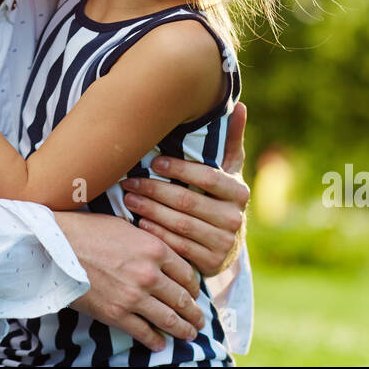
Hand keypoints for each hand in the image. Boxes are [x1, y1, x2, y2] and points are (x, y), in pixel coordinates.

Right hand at [54, 211, 205, 352]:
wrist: (55, 247)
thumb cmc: (88, 231)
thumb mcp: (126, 226)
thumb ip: (147, 242)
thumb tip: (159, 255)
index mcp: (155, 248)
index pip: (187, 273)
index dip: (194, 287)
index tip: (194, 293)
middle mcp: (149, 274)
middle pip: (182, 299)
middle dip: (194, 312)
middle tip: (200, 320)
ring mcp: (134, 296)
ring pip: (168, 319)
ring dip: (183, 329)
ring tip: (189, 334)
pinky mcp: (117, 314)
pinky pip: (143, 332)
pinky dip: (155, 341)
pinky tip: (160, 343)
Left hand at [119, 101, 249, 276]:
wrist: (224, 244)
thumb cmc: (218, 197)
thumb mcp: (228, 170)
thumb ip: (231, 140)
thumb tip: (239, 104)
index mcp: (239, 192)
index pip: (207, 176)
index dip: (179, 168)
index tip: (154, 161)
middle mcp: (236, 218)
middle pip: (187, 201)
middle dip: (154, 190)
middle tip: (129, 181)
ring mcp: (224, 243)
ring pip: (178, 224)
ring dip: (149, 210)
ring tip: (128, 199)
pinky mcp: (210, 263)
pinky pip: (177, 246)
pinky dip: (156, 233)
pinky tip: (139, 223)